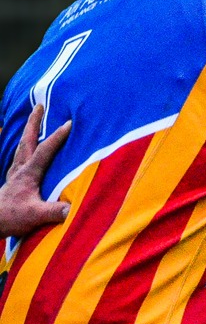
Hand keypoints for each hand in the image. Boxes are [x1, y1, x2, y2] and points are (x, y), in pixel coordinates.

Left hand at [0, 107, 70, 236]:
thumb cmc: (12, 218)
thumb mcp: (36, 216)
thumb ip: (54, 211)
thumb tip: (74, 208)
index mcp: (28, 173)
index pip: (44, 150)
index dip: (57, 137)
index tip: (69, 123)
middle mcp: (20, 169)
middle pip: (27, 140)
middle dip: (34, 122)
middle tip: (40, 106)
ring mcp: (15, 174)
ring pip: (22, 146)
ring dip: (28, 132)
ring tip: (34, 121)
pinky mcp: (13, 181)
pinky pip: (19, 157)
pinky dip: (24, 147)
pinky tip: (26, 149)